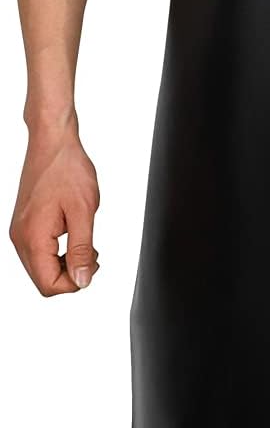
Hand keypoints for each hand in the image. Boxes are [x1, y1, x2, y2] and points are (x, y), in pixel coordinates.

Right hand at [9, 118, 99, 295]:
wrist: (52, 142)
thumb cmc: (67, 168)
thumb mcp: (83, 212)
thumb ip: (82, 250)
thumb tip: (81, 281)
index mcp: (33, 238)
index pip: (49, 285)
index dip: (75, 283)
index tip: (92, 264)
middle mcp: (20, 238)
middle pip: (43, 280)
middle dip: (71, 274)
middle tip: (91, 254)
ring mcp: (20, 231)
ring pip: (41, 268)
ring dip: (65, 264)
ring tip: (85, 244)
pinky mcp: (25, 224)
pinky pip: (39, 252)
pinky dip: (58, 252)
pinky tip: (74, 237)